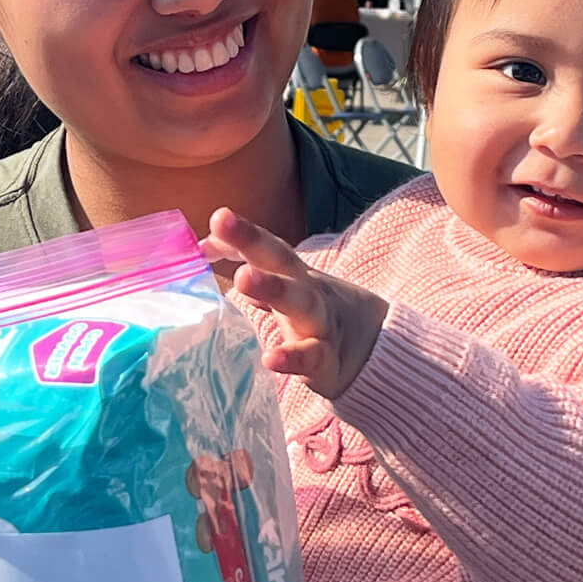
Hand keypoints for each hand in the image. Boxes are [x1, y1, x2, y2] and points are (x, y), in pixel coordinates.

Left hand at [201, 209, 387, 398]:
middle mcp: (308, 290)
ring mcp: (321, 324)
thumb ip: (250, 269)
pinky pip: (312, 358)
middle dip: (251, 239)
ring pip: (300, 302)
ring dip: (273, 287)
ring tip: (242, 278)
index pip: (268, 246)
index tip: (214, 220)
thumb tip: (204, 246)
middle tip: (221, 219)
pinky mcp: (327, 362)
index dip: (240, 233)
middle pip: (282, 260)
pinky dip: (292, 358)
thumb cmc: (318, 315)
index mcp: (295, 275)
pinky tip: (271, 359)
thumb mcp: (289, 289)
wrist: (378, 349)